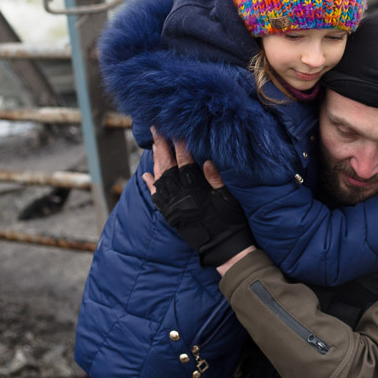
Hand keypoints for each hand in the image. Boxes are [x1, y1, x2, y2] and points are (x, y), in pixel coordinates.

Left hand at [145, 128, 255, 268]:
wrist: (223, 247)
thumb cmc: (230, 221)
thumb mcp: (228, 198)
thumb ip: (216, 179)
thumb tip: (206, 160)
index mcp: (195, 190)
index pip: (185, 162)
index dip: (180, 145)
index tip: (175, 129)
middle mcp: (180, 196)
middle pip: (167, 166)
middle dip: (162, 147)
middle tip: (155, 129)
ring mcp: (173, 206)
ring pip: (160, 179)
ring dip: (156, 161)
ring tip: (153, 145)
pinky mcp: (171, 214)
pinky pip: (156, 197)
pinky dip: (151, 185)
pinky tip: (146, 174)